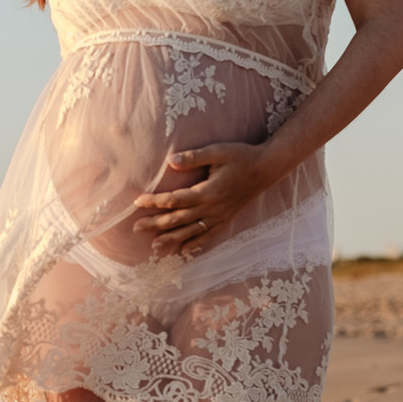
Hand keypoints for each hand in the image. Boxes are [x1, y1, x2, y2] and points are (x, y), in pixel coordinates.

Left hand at [131, 142, 275, 255]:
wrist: (266, 168)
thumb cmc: (241, 156)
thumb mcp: (217, 152)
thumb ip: (193, 157)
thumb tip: (171, 161)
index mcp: (207, 192)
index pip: (174, 200)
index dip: (154, 202)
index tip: (137, 202)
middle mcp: (212, 208)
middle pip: (178, 220)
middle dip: (156, 225)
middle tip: (136, 229)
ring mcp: (220, 216)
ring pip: (191, 231)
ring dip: (172, 239)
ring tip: (154, 246)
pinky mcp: (226, 219)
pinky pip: (208, 235)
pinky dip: (195, 244)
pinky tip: (184, 250)